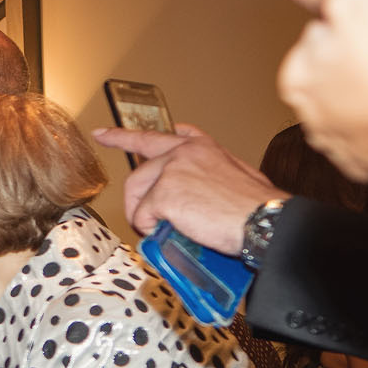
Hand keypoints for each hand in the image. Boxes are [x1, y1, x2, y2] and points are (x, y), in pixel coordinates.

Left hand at [101, 123, 284, 252]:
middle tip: (134, 216)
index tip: (103, 134)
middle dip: (131, 197)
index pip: (160, 135)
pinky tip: (170, 233)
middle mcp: (184, 152)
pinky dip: (150, 229)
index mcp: (201, 147)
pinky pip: (142, 215)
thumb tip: (190, 188)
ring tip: (160, 230)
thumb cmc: (255, 207)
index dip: (126, 136)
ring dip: (142, 216)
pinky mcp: (164, 192)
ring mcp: (172, 169)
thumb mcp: (235, 175)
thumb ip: (206, 171)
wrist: (263, 221)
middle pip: (139, 171)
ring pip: (137, 194)